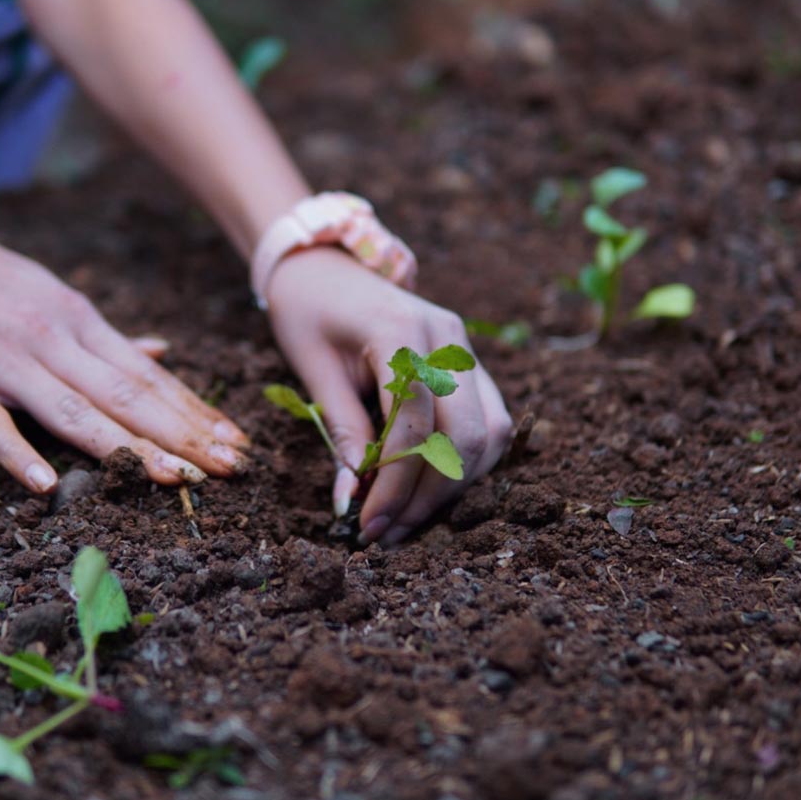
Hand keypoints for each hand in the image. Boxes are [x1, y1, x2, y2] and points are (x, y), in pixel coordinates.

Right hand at [0, 177, 249, 491]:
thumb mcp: (48, 293)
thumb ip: (103, 336)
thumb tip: (161, 354)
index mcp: (76, 319)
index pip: (149, 375)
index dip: (196, 411)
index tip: (236, 443)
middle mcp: (49, 337)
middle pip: (126, 394)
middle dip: (184, 434)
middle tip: (231, 468)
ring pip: (72, 409)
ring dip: (126, 447)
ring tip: (172, 479)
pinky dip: (16, 451)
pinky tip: (44, 484)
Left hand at [265, 247, 512, 545]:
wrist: (326, 267)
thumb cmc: (309, 314)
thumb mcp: (314, 370)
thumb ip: (341, 433)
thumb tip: (349, 502)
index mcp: (401, 328)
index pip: (414, 422)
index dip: (394, 482)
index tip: (368, 523)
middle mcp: (448, 337)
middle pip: (463, 434)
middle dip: (428, 495)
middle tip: (387, 532)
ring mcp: (467, 348)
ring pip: (489, 433)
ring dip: (455, 486)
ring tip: (407, 519)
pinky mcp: (471, 364)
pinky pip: (490, 422)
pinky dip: (468, 462)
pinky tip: (430, 489)